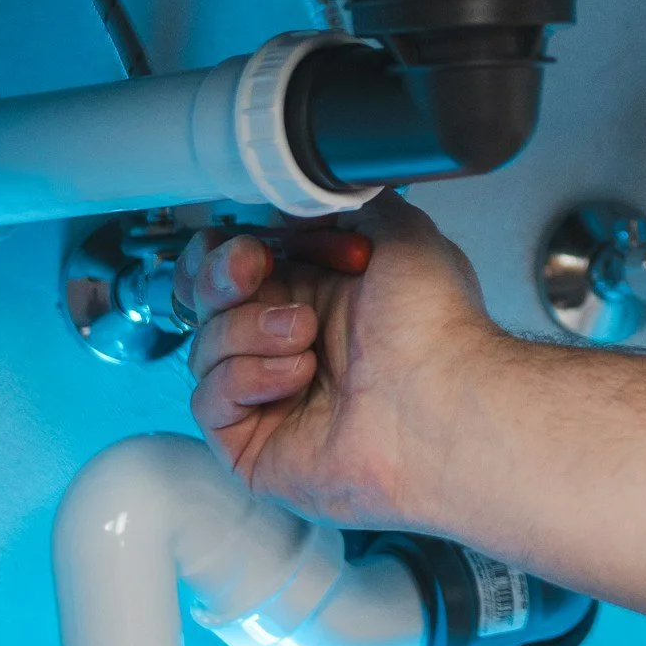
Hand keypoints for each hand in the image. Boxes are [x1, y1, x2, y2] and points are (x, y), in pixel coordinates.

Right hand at [175, 192, 497, 524]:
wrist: (442, 396)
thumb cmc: (432, 327)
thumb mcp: (400, 233)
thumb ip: (347, 203)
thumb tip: (300, 199)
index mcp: (315, 296)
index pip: (232, 272)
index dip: (221, 254)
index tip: (242, 243)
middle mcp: (287, 345)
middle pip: (205, 306)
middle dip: (219, 277)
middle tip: (252, 269)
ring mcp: (268, 397)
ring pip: (203, 349)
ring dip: (249, 330)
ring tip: (305, 335)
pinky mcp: (253, 445)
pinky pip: (208, 401)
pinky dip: (247, 378)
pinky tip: (297, 377)